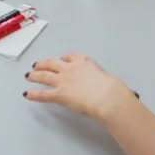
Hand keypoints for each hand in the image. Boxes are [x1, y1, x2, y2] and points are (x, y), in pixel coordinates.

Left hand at [24, 54, 138, 122]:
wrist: (107, 97)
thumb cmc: (114, 91)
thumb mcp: (113, 83)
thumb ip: (111, 85)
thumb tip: (127, 94)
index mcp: (84, 62)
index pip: (71, 57)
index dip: (63, 58)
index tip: (61, 59)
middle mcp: (71, 68)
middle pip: (52, 63)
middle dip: (43, 64)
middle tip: (37, 65)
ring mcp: (63, 80)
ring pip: (44, 75)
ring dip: (34, 75)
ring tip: (28, 76)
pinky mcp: (59, 94)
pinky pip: (43, 94)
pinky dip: (34, 94)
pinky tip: (27, 95)